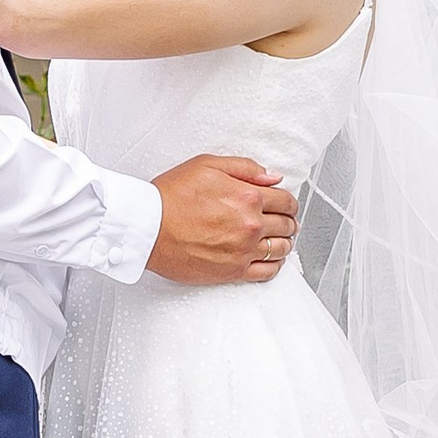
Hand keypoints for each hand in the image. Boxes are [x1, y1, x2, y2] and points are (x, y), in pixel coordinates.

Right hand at [147, 153, 297, 286]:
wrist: (147, 227)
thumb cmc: (170, 197)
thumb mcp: (207, 165)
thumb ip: (245, 168)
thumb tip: (272, 177)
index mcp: (248, 197)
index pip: (286, 201)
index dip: (289, 202)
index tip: (286, 204)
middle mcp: (250, 225)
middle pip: (287, 225)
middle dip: (288, 221)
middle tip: (283, 221)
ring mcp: (243, 250)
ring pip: (281, 249)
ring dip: (283, 242)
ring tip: (278, 239)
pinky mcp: (233, 271)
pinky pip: (267, 272)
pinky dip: (275, 265)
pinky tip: (271, 260)